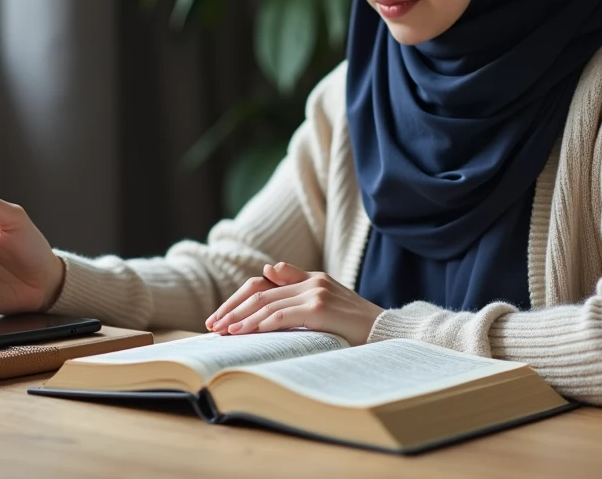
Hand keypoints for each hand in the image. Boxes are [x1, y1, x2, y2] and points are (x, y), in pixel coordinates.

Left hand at [204, 262, 382, 345]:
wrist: (388, 333)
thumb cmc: (357, 325)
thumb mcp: (327, 301)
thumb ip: (299, 284)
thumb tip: (268, 269)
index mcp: (311, 278)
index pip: (264, 284)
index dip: (239, 299)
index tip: (222, 317)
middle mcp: (312, 281)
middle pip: (260, 291)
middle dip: (233, 309)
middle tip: (213, 326)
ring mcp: (315, 293)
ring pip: (267, 303)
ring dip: (241, 319)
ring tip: (223, 332)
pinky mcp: (319, 308)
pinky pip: (281, 315)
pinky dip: (259, 323)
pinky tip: (245, 332)